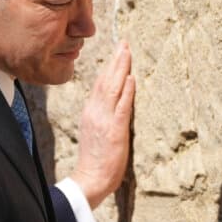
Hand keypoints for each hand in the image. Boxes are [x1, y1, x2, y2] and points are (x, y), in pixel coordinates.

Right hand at [71, 41, 134, 208]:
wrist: (90, 179)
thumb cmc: (95, 160)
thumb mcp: (94, 131)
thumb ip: (101, 114)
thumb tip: (112, 101)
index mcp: (90, 111)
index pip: (100, 83)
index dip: (109, 66)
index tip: (117, 51)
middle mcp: (95, 111)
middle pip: (106, 80)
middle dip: (116, 60)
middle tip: (124, 42)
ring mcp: (104, 119)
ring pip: (113, 88)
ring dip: (121, 68)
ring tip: (127, 51)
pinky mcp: (115, 130)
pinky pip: (122, 107)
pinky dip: (127, 91)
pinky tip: (131, 77)